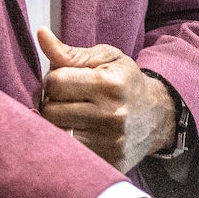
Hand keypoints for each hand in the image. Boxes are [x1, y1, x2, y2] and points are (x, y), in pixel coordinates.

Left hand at [37, 27, 174, 167]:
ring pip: (54, 134)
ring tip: (68, 116)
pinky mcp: (108, 162)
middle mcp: (112, 116)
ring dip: (56, 124)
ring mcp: (110, 143)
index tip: (62, 81)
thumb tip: (41, 35)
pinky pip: (68, 154)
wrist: (157, 115)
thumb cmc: (125, 82)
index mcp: (109, 85)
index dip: (52, 79)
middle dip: (51, 103)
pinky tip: (77, 133)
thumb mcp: (105, 59)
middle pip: (50, 111)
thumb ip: (69, 52)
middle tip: (64, 100)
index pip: (55, 83)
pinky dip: (66, 143)